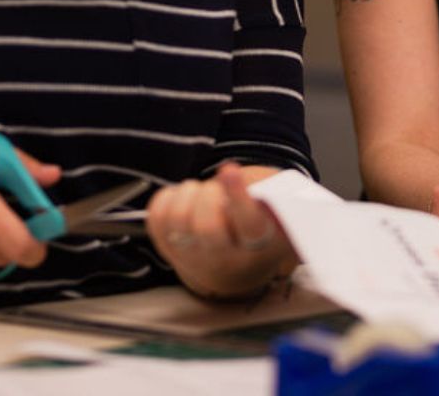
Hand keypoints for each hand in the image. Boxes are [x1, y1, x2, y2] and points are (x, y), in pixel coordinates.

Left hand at [146, 162, 295, 299]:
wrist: (239, 269)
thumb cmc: (263, 230)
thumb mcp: (282, 216)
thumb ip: (277, 198)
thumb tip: (261, 186)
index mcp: (258, 248)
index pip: (248, 225)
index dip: (237, 196)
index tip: (228, 169)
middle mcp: (224, 258)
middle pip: (206, 226)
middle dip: (210, 193)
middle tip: (221, 184)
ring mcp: (192, 256)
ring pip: (178, 218)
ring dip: (190, 192)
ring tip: (204, 191)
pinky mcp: (168, 248)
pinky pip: (157, 215)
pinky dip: (169, 197)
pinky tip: (186, 199)